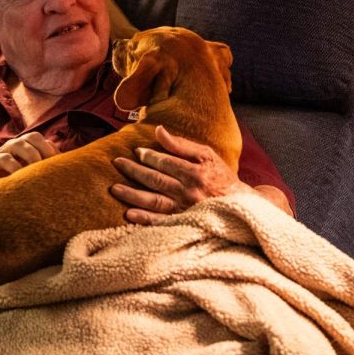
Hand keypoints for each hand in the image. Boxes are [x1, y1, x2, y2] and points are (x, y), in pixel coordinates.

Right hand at [0, 131, 58, 188]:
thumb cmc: (5, 183)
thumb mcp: (25, 177)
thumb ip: (39, 171)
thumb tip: (63, 173)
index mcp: (23, 148)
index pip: (41, 140)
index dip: (52, 150)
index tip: (62, 165)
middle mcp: (12, 147)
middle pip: (31, 137)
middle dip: (44, 148)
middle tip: (51, 166)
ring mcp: (0, 153)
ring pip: (18, 144)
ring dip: (31, 156)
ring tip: (37, 170)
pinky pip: (3, 159)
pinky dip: (14, 166)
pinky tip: (20, 176)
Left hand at [110, 126, 240, 223]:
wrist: (239, 205)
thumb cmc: (220, 177)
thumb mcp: (207, 155)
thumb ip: (182, 144)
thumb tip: (158, 130)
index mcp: (195, 173)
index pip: (166, 163)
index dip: (149, 156)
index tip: (136, 151)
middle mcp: (189, 192)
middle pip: (156, 180)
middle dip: (134, 171)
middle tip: (117, 163)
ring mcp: (185, 210)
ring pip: (155, 201)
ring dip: (133, 195)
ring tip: (114, 189)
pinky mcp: (183, 224)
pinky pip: (161, 223)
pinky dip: (145, 219)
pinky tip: (129, 215)